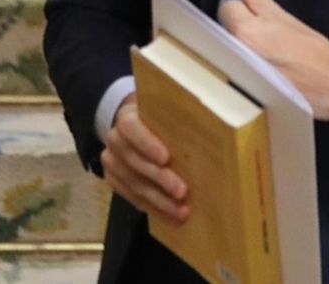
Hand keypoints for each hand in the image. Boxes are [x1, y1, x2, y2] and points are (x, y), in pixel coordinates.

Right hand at [101, 94, 189, 222]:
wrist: (135, 127)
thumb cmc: (160, 120)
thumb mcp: (167, 113)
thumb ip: (182, 119)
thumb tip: (216, 128)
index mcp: (128, 118)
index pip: (131, 128)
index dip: (147, 143)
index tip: (166, 158)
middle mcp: (115, 140)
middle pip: (134, 161)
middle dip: (159, 179)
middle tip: (182, 192)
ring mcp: (111, 161)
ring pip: (132, 183)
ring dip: (157, 200)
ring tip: (180, 212)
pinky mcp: (112, 179)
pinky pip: (130, 196)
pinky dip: (150, 207)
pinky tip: (167, 215)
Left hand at [219, 0, 328, 126]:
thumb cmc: (315, 53)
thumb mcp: (288, 20)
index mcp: (246, 32)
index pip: (228, 8)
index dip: (245, 7)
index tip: (258, 14)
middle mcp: (235, 54)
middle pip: (224, 29)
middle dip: (240, 27)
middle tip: (265, 34)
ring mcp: (236, 74)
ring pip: (226, 49)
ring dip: (240, 46)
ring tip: (266, 53)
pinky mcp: (241, 90)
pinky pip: (233, 69)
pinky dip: (243, 65)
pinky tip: (264, 69)